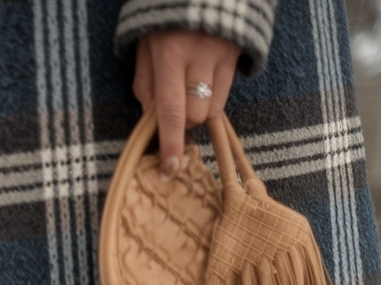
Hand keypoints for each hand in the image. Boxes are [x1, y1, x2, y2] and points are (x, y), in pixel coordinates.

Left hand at [133, 31, 240, 177]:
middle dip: (183, 124)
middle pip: (194, 116)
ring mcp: (220, 56)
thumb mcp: (145, 45)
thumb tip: (150, 121)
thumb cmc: (165, 20)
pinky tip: (203, 84)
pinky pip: (224, 97)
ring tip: (189, 93)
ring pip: (211, 111)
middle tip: (175, 112)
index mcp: (168, 53)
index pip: (170, 111)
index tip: (170, 169)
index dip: (170, 144)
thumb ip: (145, 83)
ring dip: (198, 114)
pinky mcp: (235, 56)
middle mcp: (197, 56)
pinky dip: (212, 101)